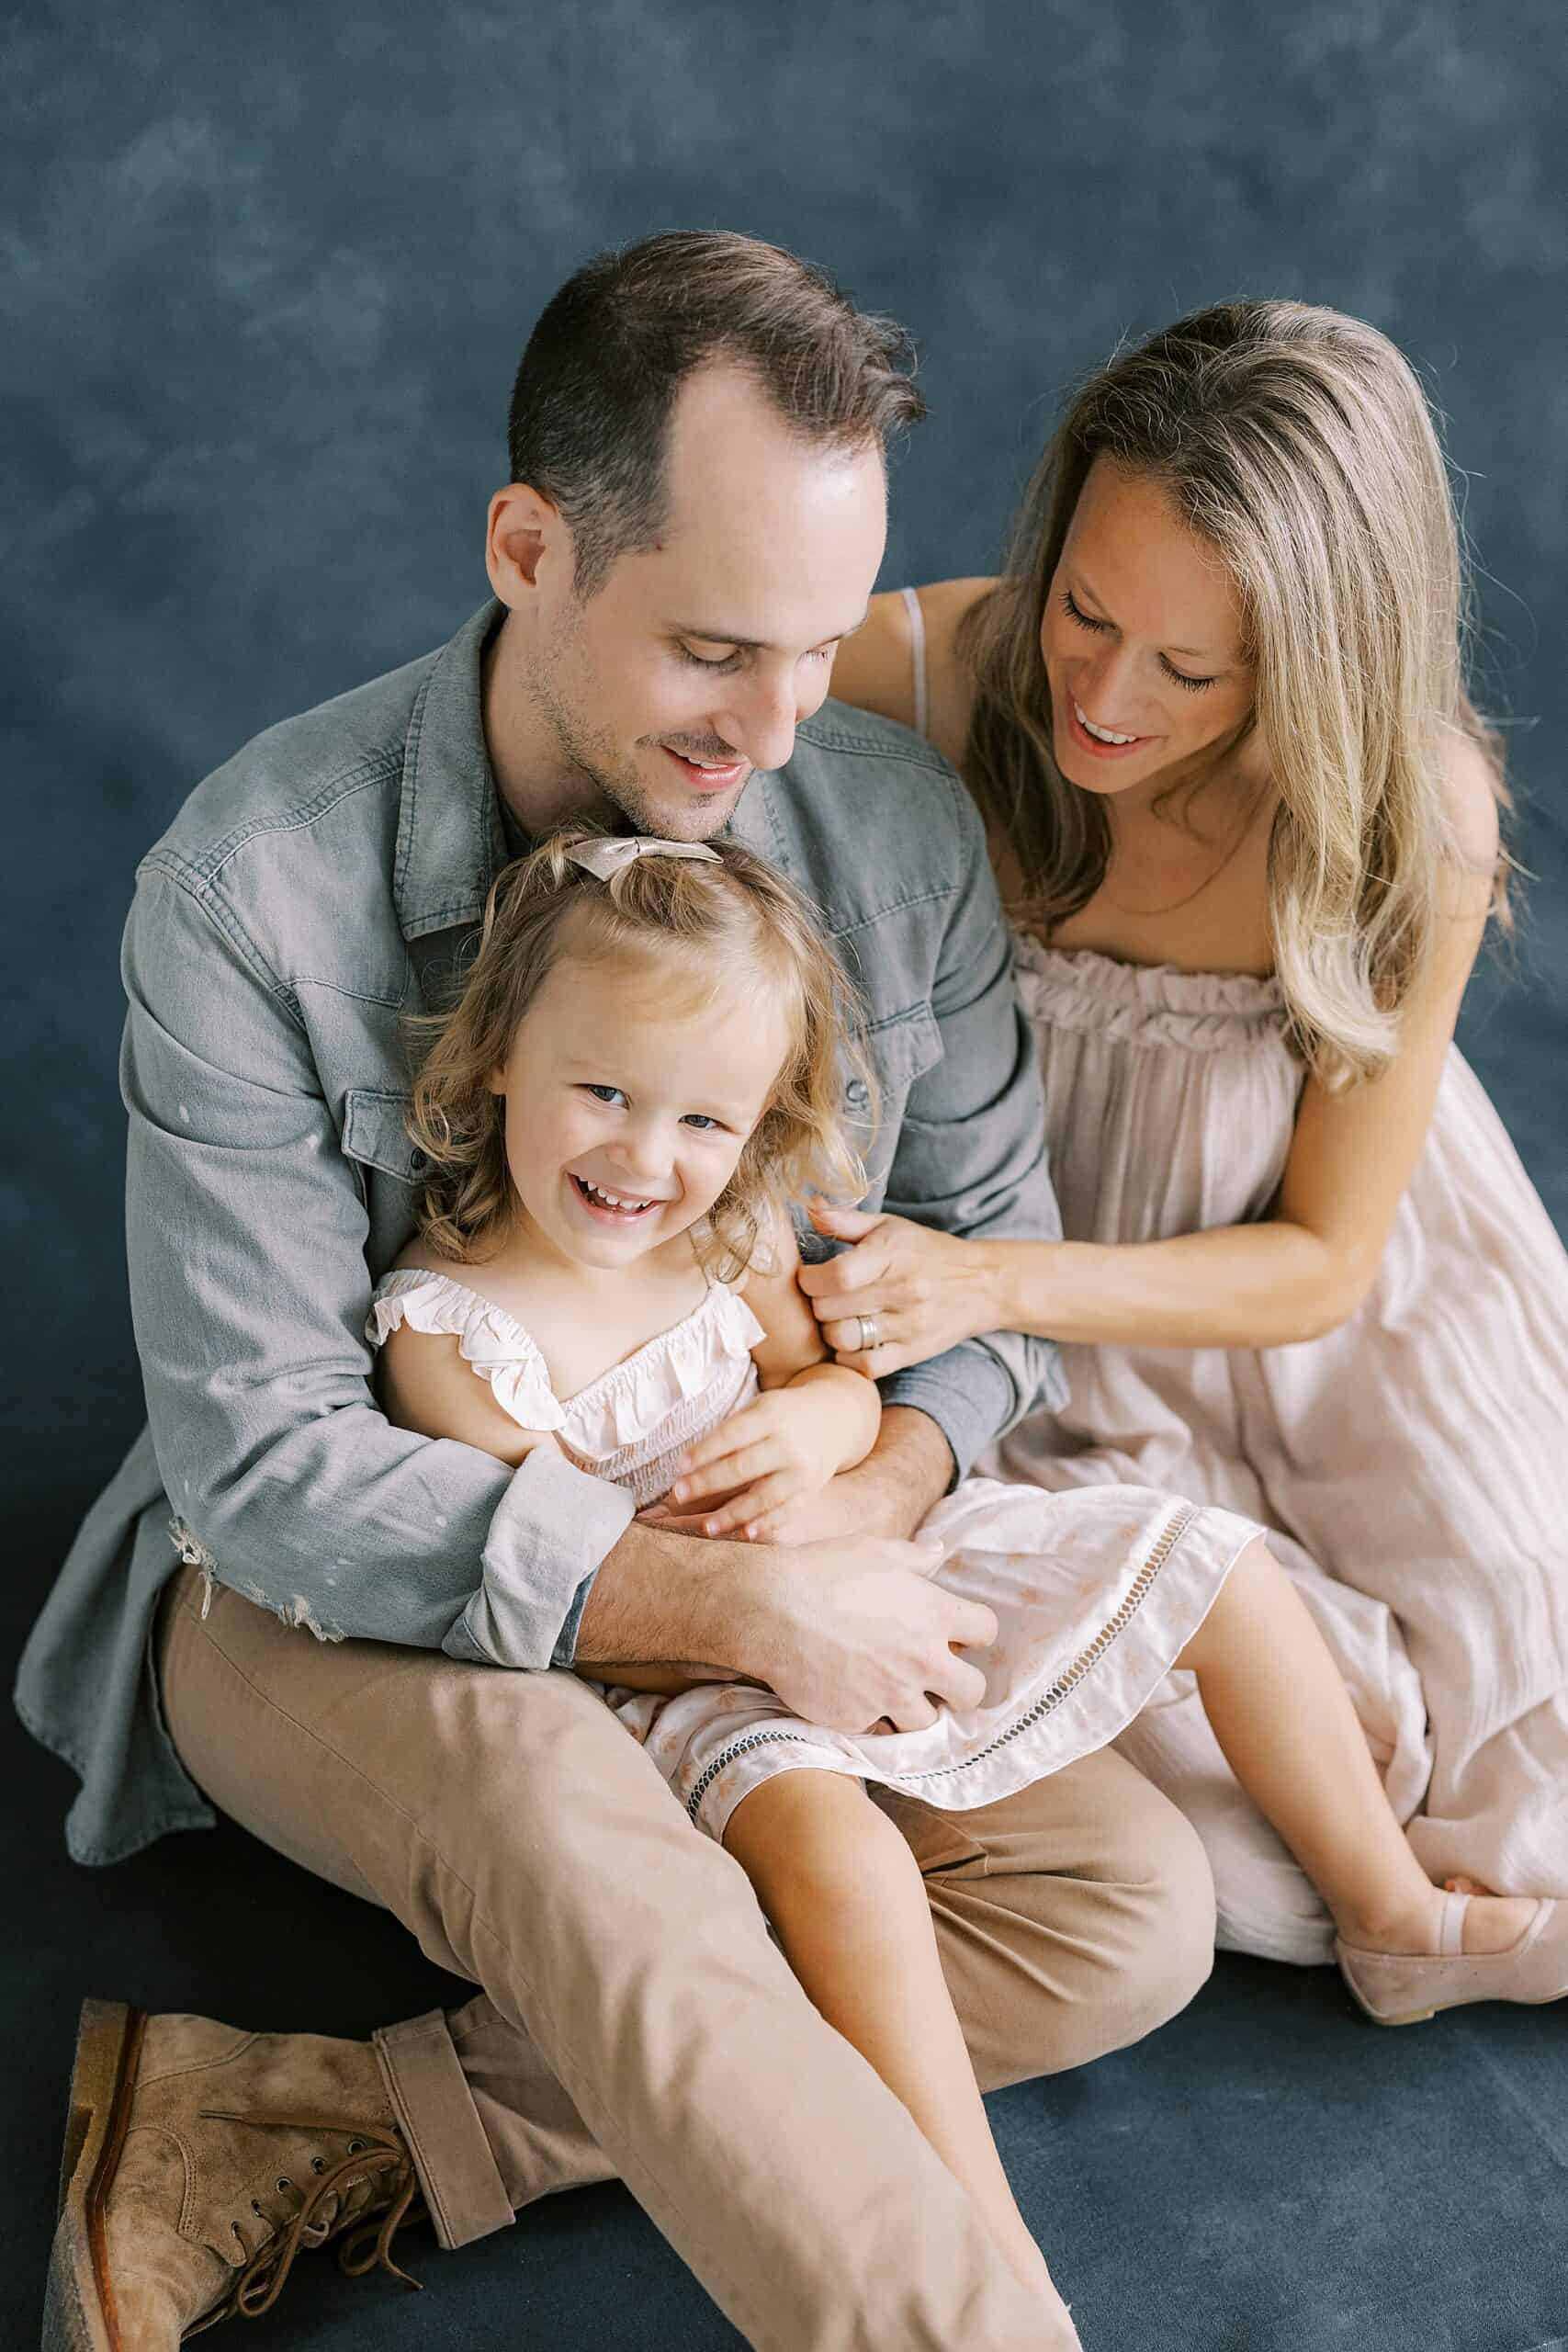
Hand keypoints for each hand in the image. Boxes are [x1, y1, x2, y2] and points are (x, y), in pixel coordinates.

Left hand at [664, 1388, 845, 1541]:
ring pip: (764, 1496)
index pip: (732, 1435)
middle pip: (744, 1466)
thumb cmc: (781, 1415)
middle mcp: (787, 1444)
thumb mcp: (759, 1410)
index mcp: (770, 1416)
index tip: (680, 1467)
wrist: (834, 1419)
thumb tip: (692, 1465)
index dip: (705, 1451)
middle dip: (709, 1482)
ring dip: (733, 1514)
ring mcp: (800, 1471)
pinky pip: (786, 1511)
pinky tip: (745, 1534)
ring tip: (707, 1527)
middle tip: (679, 1494)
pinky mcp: (809, 1491)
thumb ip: (730, 1434)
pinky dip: (766, 1524)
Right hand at [741, 1534, 998, 1731]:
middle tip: (937, 1678)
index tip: (958, 1634)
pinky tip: (855, 1696)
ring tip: (893, 1691)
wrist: (769, 1609)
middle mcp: (922, 1659)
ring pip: (926, 1722)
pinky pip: (878, 1729)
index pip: (986, 1631)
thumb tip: (940, 1551)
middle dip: (959, 1686)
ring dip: (915, 1708)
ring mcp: (891, 1695)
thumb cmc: (821, 1571)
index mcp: (934, 1613)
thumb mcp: (874, 1551)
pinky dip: (871, 1717)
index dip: (974, 1632)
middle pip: (972, 1692)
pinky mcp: (859, 1719)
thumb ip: (915, 1557)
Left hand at [800, 1201, 1000, 1375]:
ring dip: (829, 1331)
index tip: (809, 1277)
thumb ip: (846, 1219)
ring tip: (837, 1320)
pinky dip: (850, 1357)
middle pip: (830, 1310)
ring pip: (842, 1339)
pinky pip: (865, 1365)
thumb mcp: (890, 1226)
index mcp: (892, 1254)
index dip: (809, 1280)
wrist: (983, 1284)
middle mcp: (903, 1290)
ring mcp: (909, 1325)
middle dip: (816, 1304)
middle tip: (822, 1298)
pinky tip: (854, 1342)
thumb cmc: (927, 1252)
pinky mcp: (913, 1352)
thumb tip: (812, 1207)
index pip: (836, 1276)